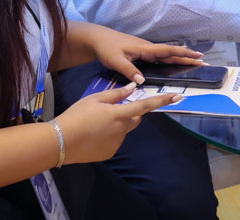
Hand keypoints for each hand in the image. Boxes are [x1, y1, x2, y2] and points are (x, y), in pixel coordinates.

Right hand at [55, 83, 182, 164]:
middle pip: (134, 119)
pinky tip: (93, 135)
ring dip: (116, 125)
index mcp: (119, 113)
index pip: (146, 105)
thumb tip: (132, 87)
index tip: (178, 97)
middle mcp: (122, 130)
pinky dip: (108, 136)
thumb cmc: (76, 116)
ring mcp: (117, 143)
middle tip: (110, 110)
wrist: (60, 142)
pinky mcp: (110, 153)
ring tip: (95, 124)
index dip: (162, 100)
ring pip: (123, 130)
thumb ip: (116, 94)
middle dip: (129, 113)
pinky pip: (114, 141)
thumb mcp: (95, 99)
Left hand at [92, 29, 203, 84]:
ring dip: (181, 57)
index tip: (197, 57)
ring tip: (195, 61)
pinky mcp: (142, 52)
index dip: (183, 54)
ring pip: (168, 54)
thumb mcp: (115, 60)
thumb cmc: (107, 48)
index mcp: (145, 49)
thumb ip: (129, 70)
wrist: (98, 39)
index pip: (168, 51)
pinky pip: (161, 56)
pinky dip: (171, 59)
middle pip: (172, 53)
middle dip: (188, 57)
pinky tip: (174, 62)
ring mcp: (146, 50)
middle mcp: (148, 48)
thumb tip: (142, 82)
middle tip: (204, 61)